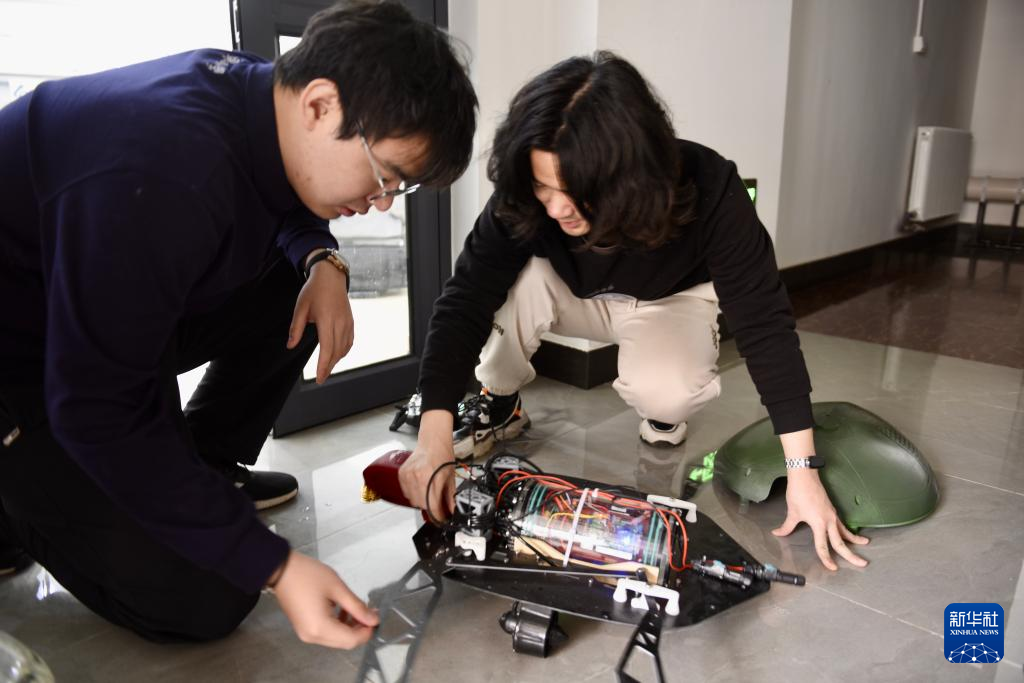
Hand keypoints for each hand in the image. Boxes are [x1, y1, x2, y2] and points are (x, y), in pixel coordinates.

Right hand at [270, 551, 378, 648]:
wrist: (281, 569)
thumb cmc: (309, 576)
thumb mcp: (337, 589)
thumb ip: (357, 606)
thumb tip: (373, 619)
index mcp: (320, 628)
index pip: (351, 640)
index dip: (367, 631)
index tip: (376, 617)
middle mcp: (312, 637)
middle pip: (344, 642)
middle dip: (359, 629)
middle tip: (369, 611)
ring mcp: (306, 634)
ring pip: (336, 639)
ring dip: (349, 626)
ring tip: (356, 608)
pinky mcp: (304, 628)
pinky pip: (326, 633)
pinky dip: (338, 624)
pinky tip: (342, 609)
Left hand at [288, 252, 352, 383]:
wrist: (331, 276)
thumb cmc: (314, 290)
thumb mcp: (300, 307)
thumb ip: (295, 328)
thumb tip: (290, 345)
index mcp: (327, 319)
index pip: (327, 348)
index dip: (323, 365)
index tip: (319, 378)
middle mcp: (340, 323)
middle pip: (336, 352)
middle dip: (329, 367)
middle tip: (321, 378)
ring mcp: (348, 322)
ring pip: (344, 348)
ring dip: (336, 360)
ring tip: (327, 368)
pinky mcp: (351, 322)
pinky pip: (349, 342)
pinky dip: (343, 351)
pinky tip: (336, 355)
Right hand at [398, 409, 456, 521]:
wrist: (432, 441)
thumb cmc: (442, 455)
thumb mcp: (450, 477)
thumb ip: (450, 497)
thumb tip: (451, 511)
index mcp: (431, 478)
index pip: (432, 506)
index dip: (437, 516)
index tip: (441, 518)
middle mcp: (417, 477)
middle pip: (422, 505)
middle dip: (431, 508)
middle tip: (438, 506)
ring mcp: (408, 475)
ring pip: (413, 500)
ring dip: (422, 502)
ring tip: (429, 493)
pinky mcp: (402, 474)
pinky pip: (406, 493)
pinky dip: (413, 494)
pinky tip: (421, 487)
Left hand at [772, 468, 869, 570]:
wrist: (805, 476)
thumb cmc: (798, 493)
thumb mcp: (792, 512)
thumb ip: (787, 526)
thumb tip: (777, 533)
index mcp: (818, 523)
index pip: (822, 546)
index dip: (826, 558)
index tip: (832, 567)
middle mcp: (829, 521)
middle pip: (841, 542)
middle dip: (851, 554)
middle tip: (862, 563)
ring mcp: (832, 515)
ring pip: (845, 532)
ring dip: (855, 540)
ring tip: (866, 545)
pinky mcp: (832, 511)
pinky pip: (842, 524)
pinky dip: (849, 531)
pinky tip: (852, 534)